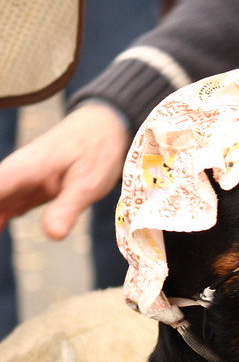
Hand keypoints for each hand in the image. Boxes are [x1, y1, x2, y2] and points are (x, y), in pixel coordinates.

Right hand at [0, 102, 129, 238]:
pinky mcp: (33, 187)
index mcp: (23, 170)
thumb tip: (52, 235)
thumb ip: (67, 208)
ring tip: (0, 229)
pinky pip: (10, 203)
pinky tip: (0, 227)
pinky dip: (3, 216)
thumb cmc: (98, 150)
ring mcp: (23, 180)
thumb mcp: (88, 183)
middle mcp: (16, 174)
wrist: (105, 127)